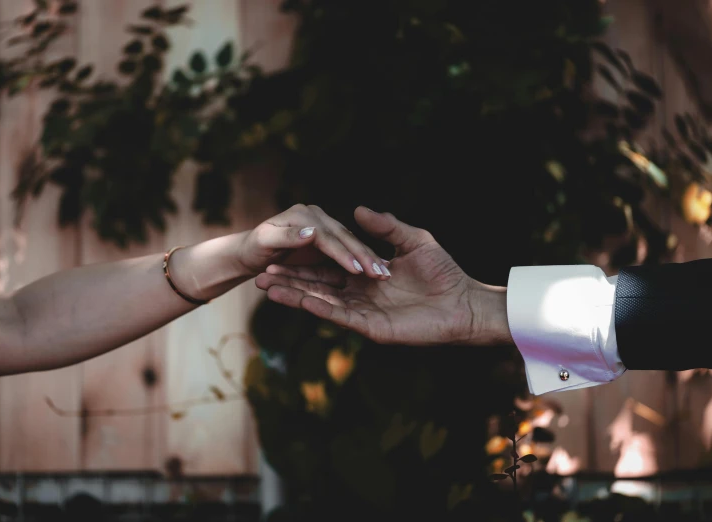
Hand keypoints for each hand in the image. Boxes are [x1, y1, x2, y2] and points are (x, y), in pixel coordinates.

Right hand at [255, 207, 512, 345]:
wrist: (464, 302)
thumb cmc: (444, 272)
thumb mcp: (413, 240)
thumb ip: (385, 227)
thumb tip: (356, 210)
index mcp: (365, 275)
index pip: (327, 268)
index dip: (303, 262)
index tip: (279, 254)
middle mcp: (359, 294)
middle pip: (316, 286)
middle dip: (288, 281)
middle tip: (259, 274)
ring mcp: (363, 311)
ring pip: (321, 301)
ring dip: (294, 295)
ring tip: (266, 287)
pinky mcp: (371, 326)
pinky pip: (339, 315)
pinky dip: (317, 307)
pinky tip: (296, 299)